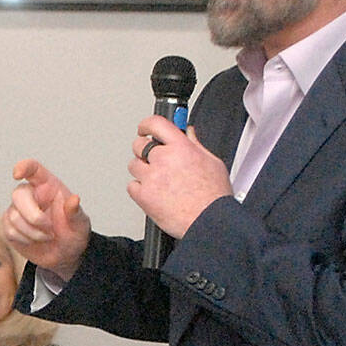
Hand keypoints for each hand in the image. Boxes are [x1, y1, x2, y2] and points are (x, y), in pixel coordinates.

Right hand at [3, 159, 91, 280]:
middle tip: (49, 228)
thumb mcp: (80, 225)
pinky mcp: (10, 226)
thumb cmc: (73, 235)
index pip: (33, 169)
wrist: (64, 256)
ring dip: (33, 232)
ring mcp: (18, 210)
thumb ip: (76, 213)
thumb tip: (74, 200)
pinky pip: (9, 230)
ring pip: (14, 216)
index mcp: (48, 186)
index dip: (24, 167)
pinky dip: (25, 239)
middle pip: (19, 194)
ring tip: (47, 236)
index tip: (17, 174)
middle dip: (33, 216)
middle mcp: (31, 195)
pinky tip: (35, 240)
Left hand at [128, 120, 233, 239]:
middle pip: (139, 144)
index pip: (156, 123)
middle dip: (145, 149)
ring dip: (142, 170)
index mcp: (181, 148)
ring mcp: (151, 178)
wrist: (209, 222)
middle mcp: (164, 159)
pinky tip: (153, 193)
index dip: (147, 124)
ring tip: (158, 180)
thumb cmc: (214, 197)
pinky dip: (139, 189)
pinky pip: (132, 186)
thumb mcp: (212, 163)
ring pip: (133, 165)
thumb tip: (188, 133)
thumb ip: (196, 145)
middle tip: (154, 158)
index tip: (145, 128)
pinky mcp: (143, 196)